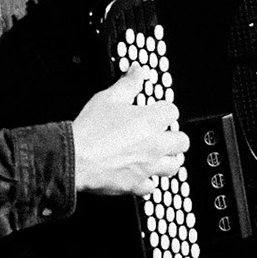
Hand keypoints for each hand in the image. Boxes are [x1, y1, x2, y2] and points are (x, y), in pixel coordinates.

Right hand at [72, 66, 190, 195]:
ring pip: (174, 166)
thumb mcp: (108, 98)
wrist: (74, 159)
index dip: (163, 110)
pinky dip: (147, 181)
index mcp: (151, 121)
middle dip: (173, 137)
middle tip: (161, 135)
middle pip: (182, 141)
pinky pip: (152, 186)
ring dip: (167, 160)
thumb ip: (128, 84)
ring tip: (156, 155)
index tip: (155, 112)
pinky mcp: (136, 184)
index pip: (173, 112)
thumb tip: (138, 72)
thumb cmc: (90, 130)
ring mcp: (148, 166)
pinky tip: (139, 174)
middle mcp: (155, 145)